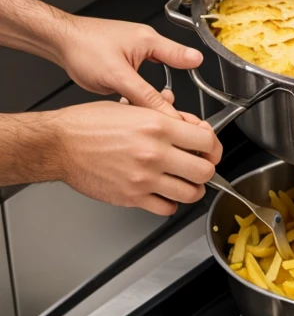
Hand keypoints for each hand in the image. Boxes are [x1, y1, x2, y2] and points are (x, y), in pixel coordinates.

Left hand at [50, 15, 203, 114]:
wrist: (59, 42)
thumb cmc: (83, 46)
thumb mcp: (119, 75)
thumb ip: (147, 95)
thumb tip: (169, 113)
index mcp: (150, 41)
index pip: (183, 58)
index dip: (195, 78)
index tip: (203, 94)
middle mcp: (145, 47)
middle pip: (170, 78)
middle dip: (168, 100)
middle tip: (171, 117)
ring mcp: (135, 59)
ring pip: (153, 87)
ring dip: (151, 102)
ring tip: (147, 114)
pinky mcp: (124, 69)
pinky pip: (140, 89)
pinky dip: (138, 100)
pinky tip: (131, 109)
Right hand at [50, 101, 221, 215]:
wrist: (59, 145)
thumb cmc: (88, 125)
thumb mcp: (129, 106)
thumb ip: (162, 114)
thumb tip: (185, 118)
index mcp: (156, 126)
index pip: (206, 140)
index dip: (213, 146)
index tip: (209, 149)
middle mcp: (154, 153)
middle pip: (205, 171)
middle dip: (206, 170)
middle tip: (200, 168)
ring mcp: (144, 178)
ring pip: (191, 193)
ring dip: (192, 189)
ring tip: (184, 183)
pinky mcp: (133, 197)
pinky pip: (167, 209)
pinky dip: (170, 204)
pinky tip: (164, 194)